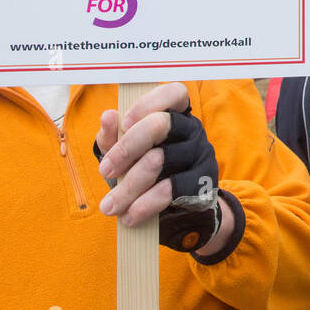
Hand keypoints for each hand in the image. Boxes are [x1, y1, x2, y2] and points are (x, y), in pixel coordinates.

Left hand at [95, 83, 233, 255]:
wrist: (178, 212)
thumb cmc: (146, 173)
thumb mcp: (126, 154)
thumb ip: (114, 136)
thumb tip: (108, 116)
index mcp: (175, 114)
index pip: (173, 92)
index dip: (147, 104)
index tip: (123, 123)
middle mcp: (192, 129)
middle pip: (161, 124)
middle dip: (126, 148)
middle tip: (105, 172)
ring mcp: (201, 154)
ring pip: (159, 161)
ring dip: (128, 187)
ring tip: (109, 207)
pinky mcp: (204, 182)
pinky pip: (171, 190)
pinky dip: (145, 205)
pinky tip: (130, 216)